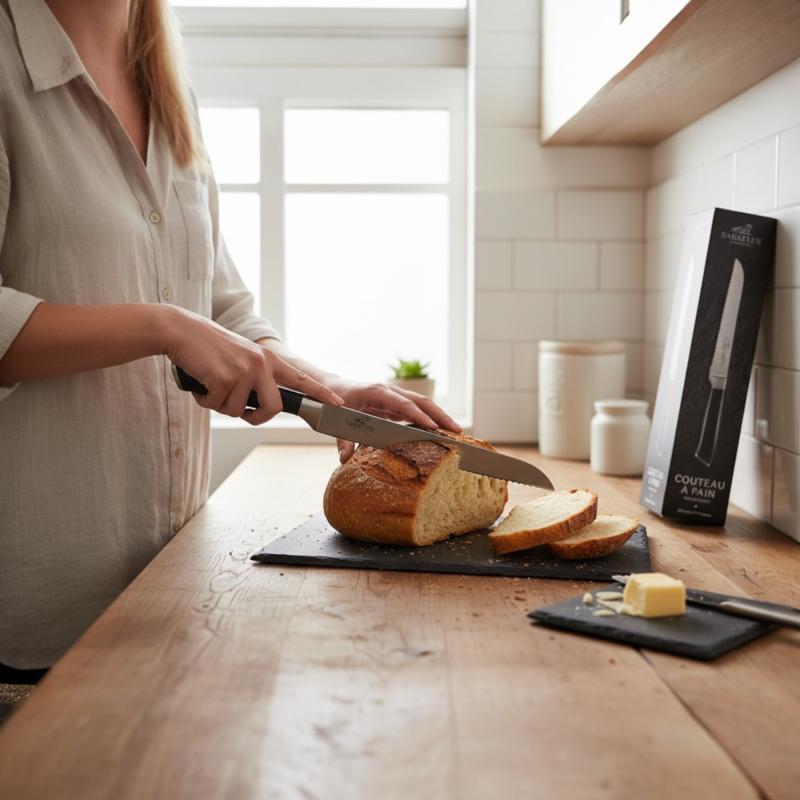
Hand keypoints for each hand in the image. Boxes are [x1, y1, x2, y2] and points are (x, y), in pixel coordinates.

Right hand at [163, 307, 344, 423]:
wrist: (181, 330)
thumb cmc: (207, 348)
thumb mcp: (240, 358)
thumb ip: (254, 378)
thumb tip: (256, 407)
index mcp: (267, 359)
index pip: (300, 379)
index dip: (319, 393)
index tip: (338, 404)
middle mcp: (261, 364)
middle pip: (273, 408)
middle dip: (255, 417)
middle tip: (241, 412)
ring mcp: (245, 370)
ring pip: (239, 411)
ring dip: (220, 404)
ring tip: (211, 383)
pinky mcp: (226, 378)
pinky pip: (218, 406)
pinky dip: (205, 400)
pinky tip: (201, 382)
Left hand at [324, 378, 461, 462]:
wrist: (330, 389)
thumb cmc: (334, 402)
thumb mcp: (336, 420)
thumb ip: (342, 440)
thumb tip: (345, 459)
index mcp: (376, 392)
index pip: (402, 403)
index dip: (418, 415)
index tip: (432, 426)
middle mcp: (389, 391)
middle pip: (420, 401)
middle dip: (439, 415)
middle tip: (456, 430)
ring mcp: (394, 397)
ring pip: (422, 405)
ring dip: (439, 417)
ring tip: (456, 432)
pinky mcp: (395, 405)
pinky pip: (416, 411)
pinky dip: (429, 420)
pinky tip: (440, 432)